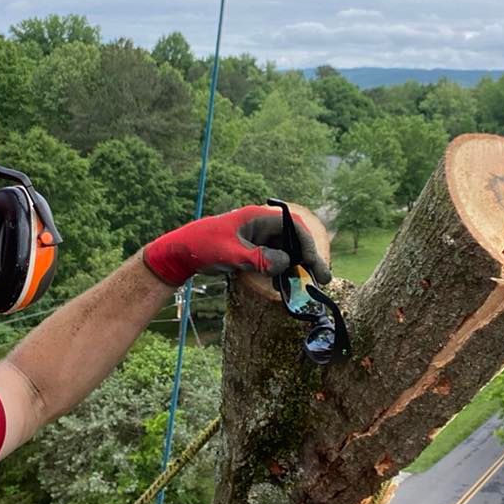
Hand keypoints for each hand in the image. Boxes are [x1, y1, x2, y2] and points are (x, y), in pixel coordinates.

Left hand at [142, 205, 330, 287]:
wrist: (180, 253)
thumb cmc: (202, 246)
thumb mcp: (231, 254)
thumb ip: (258, 259)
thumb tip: (286, 264)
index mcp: (257, 217)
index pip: (293, 225)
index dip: (308, 244)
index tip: (315, 264)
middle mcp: (261, 225)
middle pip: (293, 238)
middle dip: (308, 258)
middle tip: (322, 279)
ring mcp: (257, 237)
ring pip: (285, 250)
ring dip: (295, 267)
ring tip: (303, 286)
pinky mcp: (251, 249)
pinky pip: (273, 258)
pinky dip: (280, 271)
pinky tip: (281, 286)